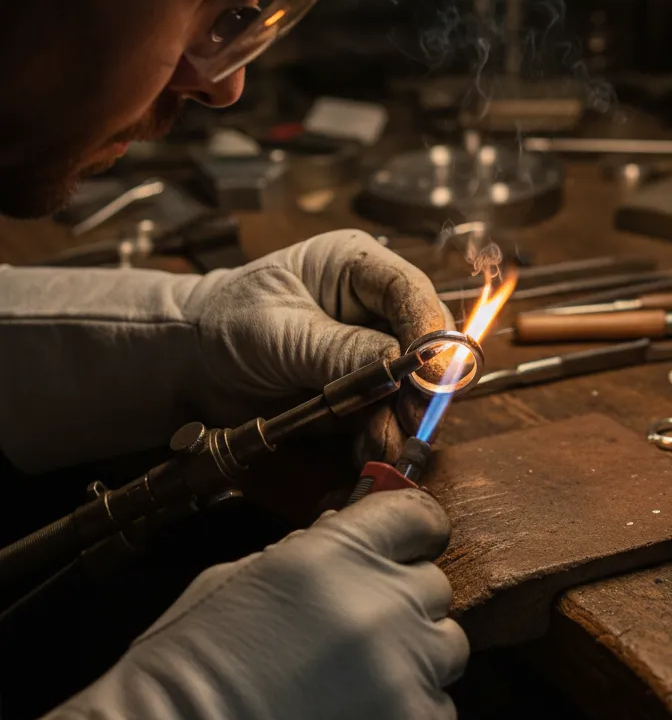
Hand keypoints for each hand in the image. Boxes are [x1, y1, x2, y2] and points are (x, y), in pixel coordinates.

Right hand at [32, 490, 468, 719]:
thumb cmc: (186, 666)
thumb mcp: (238, 580)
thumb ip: (309, 550)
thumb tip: (345, 528)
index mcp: (335, 553)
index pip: (419, 515)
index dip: (414, 531)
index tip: (405, 546)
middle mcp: (379, 605)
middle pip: (435, 585)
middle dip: (405, 602)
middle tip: (365, 628)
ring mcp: (400, 673)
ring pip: (447, 648)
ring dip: (416, 658)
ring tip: (364, 679)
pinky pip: (439, 709)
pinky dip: (411, 712)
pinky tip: (364, 717)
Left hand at [180, 229, 451, 461]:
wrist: (189, 365)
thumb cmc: (227, 324)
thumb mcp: (281, 333)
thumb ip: (341, 350)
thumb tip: (401, 365)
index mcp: (356, 268)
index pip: (409, 291)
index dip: (429, 329)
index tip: (435, 372)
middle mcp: (371, 306)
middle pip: (423, 339)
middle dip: (421, 382)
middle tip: (418, 417)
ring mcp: (368, 351)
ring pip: (409, 384)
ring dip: (401, 417)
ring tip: (386, 444)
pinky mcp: (360, 391)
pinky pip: (385, 413)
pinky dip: (382, 435)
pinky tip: (370, 451)